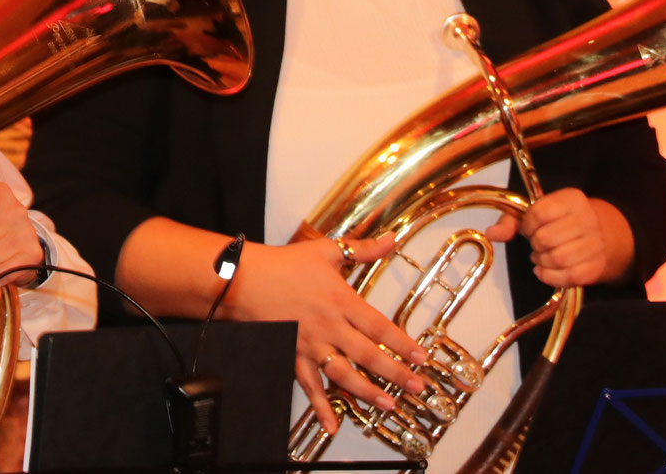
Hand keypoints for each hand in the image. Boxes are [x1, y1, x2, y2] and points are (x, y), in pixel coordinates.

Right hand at [228, 236, 429, 437]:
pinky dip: (320, 407)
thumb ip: (363, 249)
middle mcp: (328, 326)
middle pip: (367, 355)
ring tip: (387, 405)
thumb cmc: (284, 264)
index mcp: (340, 300)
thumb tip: (392, 239)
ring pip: (342, 374)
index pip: (379, 326)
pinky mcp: (293, 356)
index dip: (402, 343)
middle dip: (395, 373)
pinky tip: (332, 425)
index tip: (421, 358)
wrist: (244, 279)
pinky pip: (308, 385)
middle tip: (416, 387)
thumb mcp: (327, 251)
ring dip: (366, 392)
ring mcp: (310, 345)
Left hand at [485, 189, 634, 286]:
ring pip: (558, 259)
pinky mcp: (597, 266)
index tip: (528, 229)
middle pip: (546, 238)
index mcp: (572, 199)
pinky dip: (550, 277)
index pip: (540, 213)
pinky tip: (545, 270)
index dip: (527, 225)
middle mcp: (588, 219)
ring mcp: (595, 244)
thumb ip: (511, 221)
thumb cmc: (561, 221)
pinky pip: (569, 276)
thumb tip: (491, 233)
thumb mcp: (536, 212)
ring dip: (542, 262)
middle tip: (536, 244)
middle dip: (534, 245)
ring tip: (541, 257)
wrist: (600, 233)